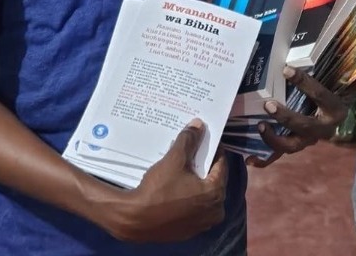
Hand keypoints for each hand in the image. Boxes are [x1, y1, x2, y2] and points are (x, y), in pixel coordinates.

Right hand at [96, 120, 226, 241]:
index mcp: (216, 194)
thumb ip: (189, 140)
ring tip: (185, 168)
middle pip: (213, 181)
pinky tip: (177, 188)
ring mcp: (201, 225)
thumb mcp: (175, 160)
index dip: (214, 150)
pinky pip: (193, 209)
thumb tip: (198, 124)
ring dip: (196, 183)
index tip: (206, 140)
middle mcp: (214, 212)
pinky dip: (189, 198)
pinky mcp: (187, 232)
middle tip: (194, 153)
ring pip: (203, 196)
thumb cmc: (159, 189)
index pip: (221, 165)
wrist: (134, 219)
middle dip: (205, 167)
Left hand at [247, 67, 348, 167]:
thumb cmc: (335, 97)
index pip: (322, 97)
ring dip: (274, 140)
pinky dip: (264, 161)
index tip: (286, 69)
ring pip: (291, 145)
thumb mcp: (347, 88)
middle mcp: (322, 130)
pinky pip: (278, 157)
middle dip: (286, 118)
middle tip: (268, 104)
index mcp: (335, 113)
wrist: (331, 119)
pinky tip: (249, 160)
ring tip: (259, 127)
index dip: (305, 84)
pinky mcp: (293, 146)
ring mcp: (306, 141)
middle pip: (305, 127)